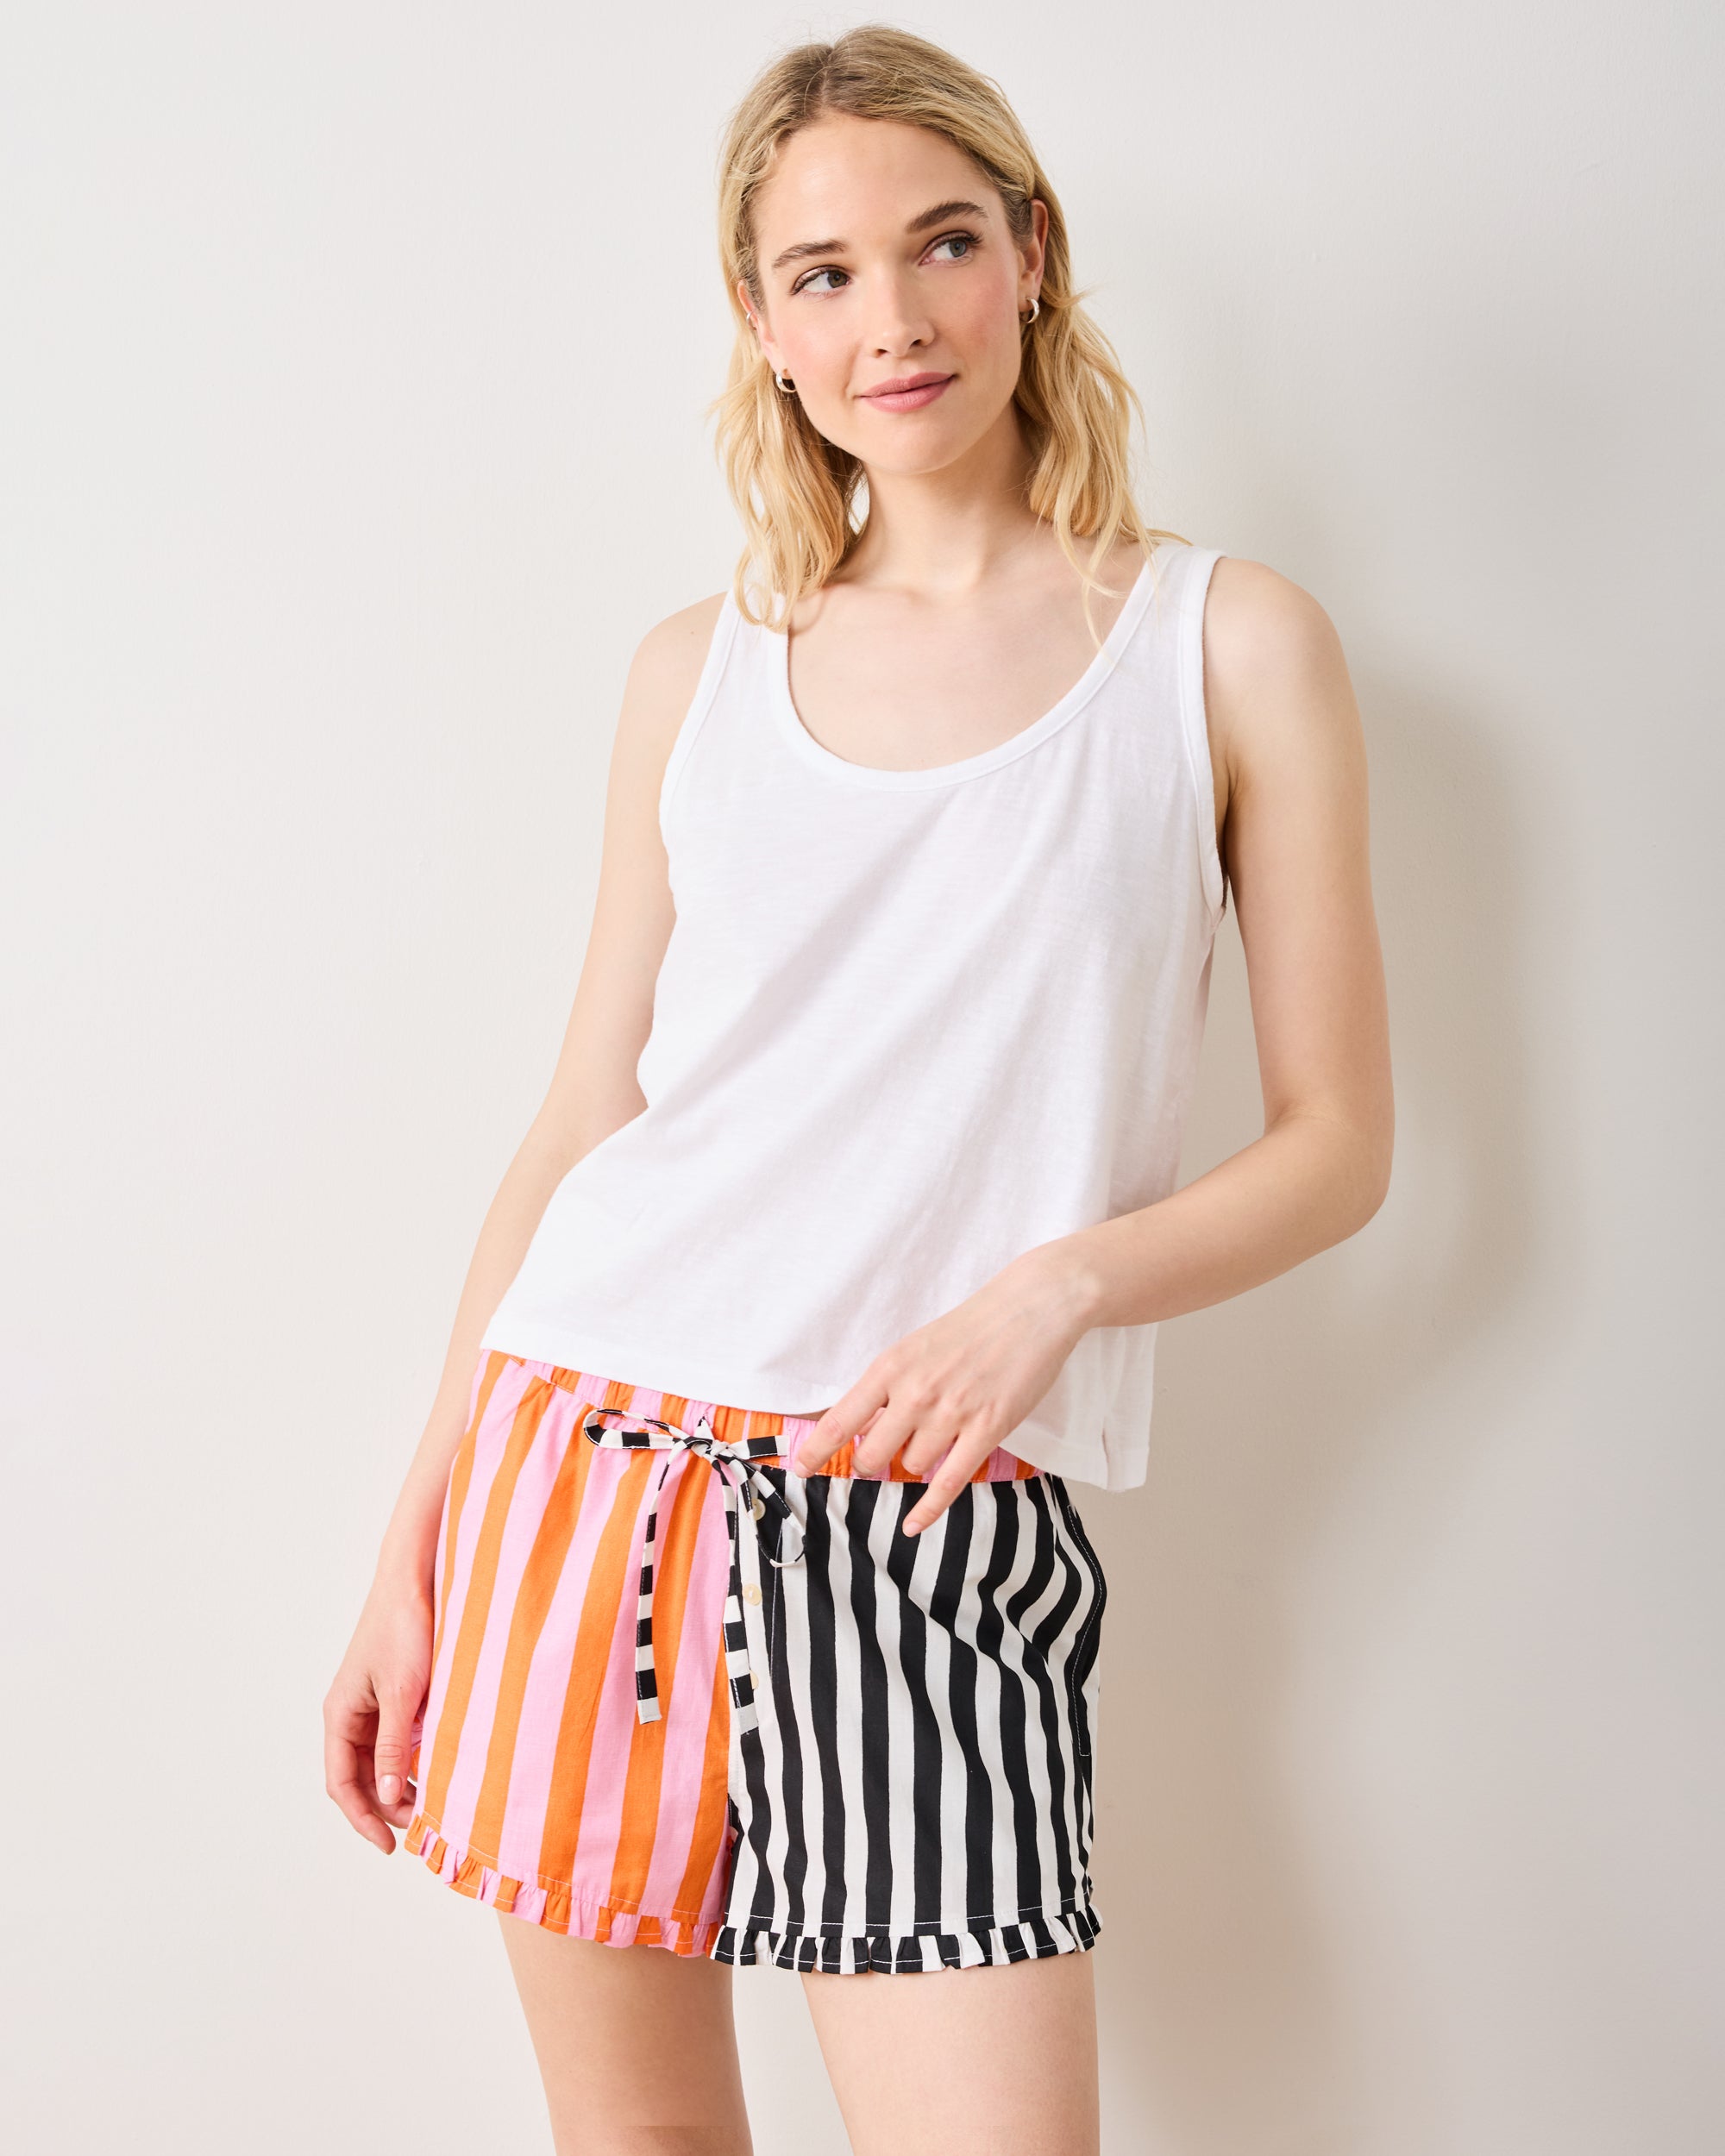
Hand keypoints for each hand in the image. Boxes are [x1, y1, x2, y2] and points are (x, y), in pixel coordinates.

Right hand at [323, 1573, 434, 1853]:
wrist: (418, 1580)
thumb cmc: (405, 1629)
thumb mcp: (403, 1693)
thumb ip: (393, 1744)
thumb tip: (384, 1792)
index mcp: (340, 1715)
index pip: (341, 1783)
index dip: (363, 1819)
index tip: (389, 1846)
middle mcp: (351, 1714)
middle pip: (360, 1778)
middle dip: (386, 1806)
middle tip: (422, 1827)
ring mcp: (374, 1705)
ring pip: (381, 1762)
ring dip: (401, 1785)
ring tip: (432, 1805)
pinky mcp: (397, 1695)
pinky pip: (399, 1740)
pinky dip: (413, 1760)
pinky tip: (437, 1771)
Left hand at [792, 1244, 1098, 1533]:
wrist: (1029, 1308)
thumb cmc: (971, 1327)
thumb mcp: (914, 1348)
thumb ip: (887, 1387)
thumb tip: (859, 1428)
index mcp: (891, 1367)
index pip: (841, 1420)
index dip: (815, 1450)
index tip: (799, 1469)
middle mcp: (915, 1392)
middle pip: (872, 1456)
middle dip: (871, 1464)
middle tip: (880, 1457)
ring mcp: (951, 1412)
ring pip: (912, 1466)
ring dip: (916, 1462)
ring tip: (936, 1437)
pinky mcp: (987, 1429)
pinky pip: (947, 1483)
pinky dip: (927, 1509)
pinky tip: (912, 1525)